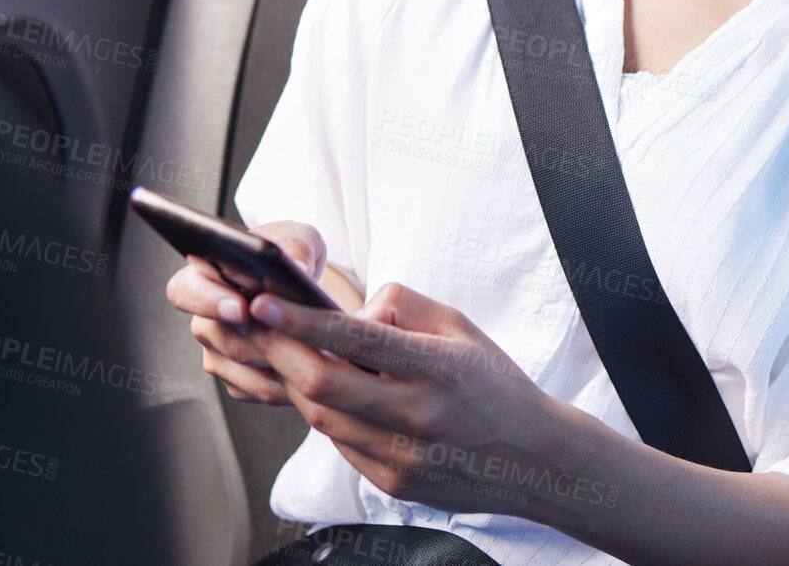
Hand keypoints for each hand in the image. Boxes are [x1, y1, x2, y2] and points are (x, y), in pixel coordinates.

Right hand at [165, 220, 325, 405]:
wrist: (302, 288)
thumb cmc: (291, 254)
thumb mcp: (299, 238)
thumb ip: (296, 246)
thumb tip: (296, 267)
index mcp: (204, 275)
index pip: (185, 290)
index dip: (208, 301)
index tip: (241, 308)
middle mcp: (204, 318)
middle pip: (220, 337)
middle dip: (260, 337)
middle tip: (296, 333)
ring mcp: (218, 353)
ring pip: (242, 369)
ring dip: (279, 361)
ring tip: (316, 347)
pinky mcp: (238, 380)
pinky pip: (258, 390)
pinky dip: (287, 381)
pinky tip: (312, 366)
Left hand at [246, 282, 606, 518]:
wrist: (532, 458)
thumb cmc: (493, 384)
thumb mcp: (459, 327)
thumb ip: (402, 308)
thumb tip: (352, 312)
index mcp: (437, 367)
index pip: (355, 340)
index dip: (301, 320)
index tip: (264, 302)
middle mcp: (418, 415)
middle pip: (322, 384)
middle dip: (279, 350)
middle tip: (256, 325)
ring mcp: (403, 457)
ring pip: (323, 418)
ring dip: (297, 384)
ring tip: (287, 354)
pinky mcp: (393, 484)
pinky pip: (341, 445)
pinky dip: (328, 415)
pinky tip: (331, 395)